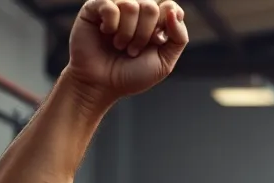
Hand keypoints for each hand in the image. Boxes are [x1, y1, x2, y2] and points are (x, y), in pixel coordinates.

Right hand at [66, 1, 188, 104]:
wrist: (102, 84)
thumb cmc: (132, 75)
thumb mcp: (165, 62)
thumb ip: (179, 38)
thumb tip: (175, 12)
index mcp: (155, 21)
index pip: (170, 6)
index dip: (166, 25)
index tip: (157, 42)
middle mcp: (136, 10)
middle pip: (150, 7)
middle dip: (144, 34)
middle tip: (134, 50)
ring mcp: (115, 6)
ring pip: (130, 5)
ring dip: (127, 33)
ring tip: (120, 46)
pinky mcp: (94, 7)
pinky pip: (109, 5)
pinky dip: (111, 25)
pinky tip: (106, 34)